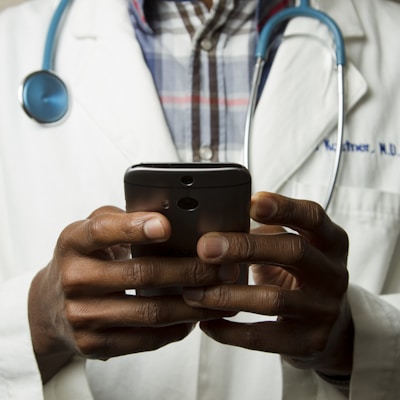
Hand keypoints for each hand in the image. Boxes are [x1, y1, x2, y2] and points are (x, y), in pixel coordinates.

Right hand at [28, 206, 238, 382]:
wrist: (49, 306)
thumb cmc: (84, 259)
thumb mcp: (91, 231)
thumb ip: (122, 220)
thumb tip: (170, 216)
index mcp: (73, 242)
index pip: (102, 231)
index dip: (134, 227)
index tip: (166, 225)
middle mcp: (74, 279)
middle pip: (140, 274)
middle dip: (189, 270)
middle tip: (222, 267)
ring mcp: (82, 316)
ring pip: (149, 312)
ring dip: (192, 304)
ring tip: (220, 294)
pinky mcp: (93, 344)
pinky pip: (144, 339)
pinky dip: (175, 329)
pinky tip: (194, 318)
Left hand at [183, 192, 352, 379]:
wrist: (331, 324)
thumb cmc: (299, 274)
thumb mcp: (292, 247)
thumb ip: (265, 232)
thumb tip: (215, 225)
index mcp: (330, 241)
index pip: (312, 216)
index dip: (283, 207)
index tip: (250, 203)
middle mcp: (333, 273)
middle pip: (293, 251)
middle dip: (245, 247)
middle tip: (205, 247)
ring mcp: (324, 310)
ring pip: (273, 299)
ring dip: (227, 294)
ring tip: (193, 292)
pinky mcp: (310, 342)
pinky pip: (263, 338)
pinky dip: (229, 331)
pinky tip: (207, 322)